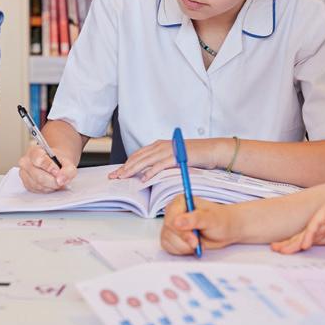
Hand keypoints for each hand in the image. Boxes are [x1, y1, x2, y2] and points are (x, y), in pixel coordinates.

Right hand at [18, 145, 76, 192]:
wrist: (55, 164)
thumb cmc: (58, 161)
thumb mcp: (67, 161)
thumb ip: (68, 169)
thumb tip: (61, 180)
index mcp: (34, 151)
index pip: (39, 160)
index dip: (50, 167)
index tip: (58, 171)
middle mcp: (26, 162)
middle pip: (38, 175)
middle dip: (53, 181)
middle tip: (62, 181)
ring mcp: (24, 174)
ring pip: (37, 184)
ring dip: (51, 186)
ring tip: (59, 182)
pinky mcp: (26, 184)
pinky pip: (37, 190)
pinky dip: (47, 189)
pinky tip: (53, 185)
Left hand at [108, 138, 228, 180]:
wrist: (210, 150)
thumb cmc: (194, 154)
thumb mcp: (174, 156)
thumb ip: (161, 160)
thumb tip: (148, 172)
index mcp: (159, 144)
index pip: (138, 154)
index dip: (127, 163)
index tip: (118, 172)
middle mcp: (161, 146)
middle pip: (138, 158)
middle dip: (125, 168)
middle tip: (114, 177)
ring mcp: (168, 150)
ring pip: (145, 161)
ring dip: (132, 170)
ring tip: (123, 177)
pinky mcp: (176, 157)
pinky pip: (159, 166)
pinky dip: (150, 172)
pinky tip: (143, 179)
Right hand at [161, 195, 237, 254]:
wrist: (224, 230)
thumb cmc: (219, 220)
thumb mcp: (211, 218)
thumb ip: (195, 219)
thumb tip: (177, 222)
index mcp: (180, 201)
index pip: (171, 218)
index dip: (181, 232)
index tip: (194, 240)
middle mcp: (173, 212)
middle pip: (168, 231)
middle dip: (184, 240)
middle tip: (198, 243)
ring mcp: (171, 225)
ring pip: (168, 241)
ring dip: (184, 247)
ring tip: (199, 242)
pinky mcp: (171, 237)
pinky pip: (170, 248)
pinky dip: (182, 250)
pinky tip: (193, 245)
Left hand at [271, 197, 324, 254]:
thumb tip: (323, 267)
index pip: (315, 239)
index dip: (301, 246)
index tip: (288, 253)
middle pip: (309, 233)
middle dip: (293, 242)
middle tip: (278, 249)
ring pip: (310, 229)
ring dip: (297, 241)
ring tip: (284, 250)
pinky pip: (317, 223)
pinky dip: (310, 234)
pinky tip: (304, 245)